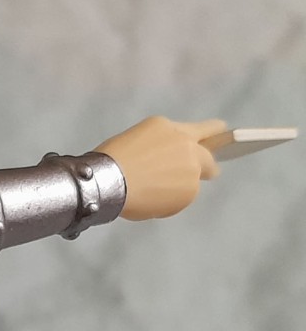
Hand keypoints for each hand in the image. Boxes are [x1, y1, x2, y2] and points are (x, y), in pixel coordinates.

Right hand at [93, 116, 224, 219]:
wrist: (106, 180)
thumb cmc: (112, 160)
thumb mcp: (138, 138)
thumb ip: (162, 145)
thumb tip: (170, 161)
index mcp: (171, 129)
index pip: (206, 128)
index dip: (215, 132)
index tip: (223, 134)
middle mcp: (187, 146)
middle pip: (209, 158)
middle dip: (209, 165)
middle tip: (208, 172)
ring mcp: (191, 169)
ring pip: (192, 181)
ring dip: (177, 187)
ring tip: (148, 192)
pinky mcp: (188, 191)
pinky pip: (181, 198)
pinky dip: (168, 202)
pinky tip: (148, 200)